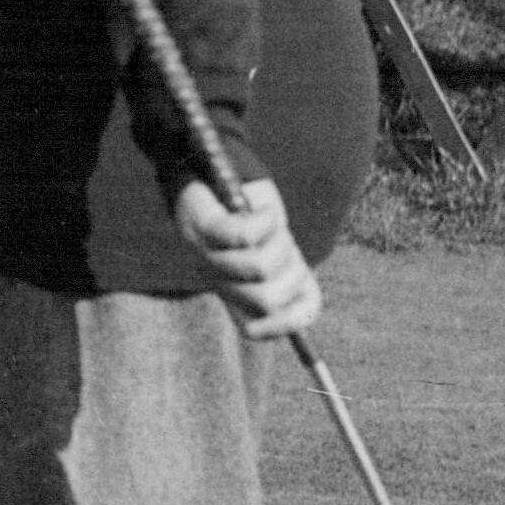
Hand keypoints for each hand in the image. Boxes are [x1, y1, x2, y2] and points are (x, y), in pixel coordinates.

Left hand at [173, 177, 320, 338]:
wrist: (213, 174)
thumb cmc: (253, 219)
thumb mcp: (280, 254)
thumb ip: (289, 280)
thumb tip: (299, 315)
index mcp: (234, 292)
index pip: (258, 330)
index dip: (286, 323)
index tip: (295, 298)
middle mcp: (217, 281)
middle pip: (268, 299)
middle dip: (293, 272)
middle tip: (283, 246)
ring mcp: (207, 256)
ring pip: (259, 267)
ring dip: (280, 241)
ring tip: (271, 224)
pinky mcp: (205, 229)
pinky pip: (244, 235)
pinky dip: (267, 219)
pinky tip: (265, 210)